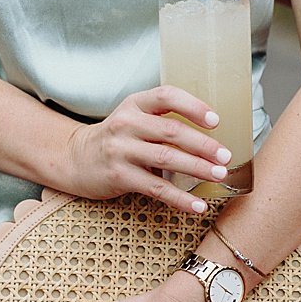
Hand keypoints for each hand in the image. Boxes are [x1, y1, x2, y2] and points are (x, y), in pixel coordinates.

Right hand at [61, 85, 232, 212]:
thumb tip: (213, 134)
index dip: (194, 106)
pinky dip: (180, 198)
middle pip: (172, 131)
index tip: (216, 121)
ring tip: (219, 175)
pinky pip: (156, 187)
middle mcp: (126, 123)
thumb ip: (164, 120)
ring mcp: (120, 149)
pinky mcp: (119, 175)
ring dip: (198, 168)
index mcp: (135, 104)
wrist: (74, 158)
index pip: (167, 96)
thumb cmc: (118, 138)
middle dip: (204, 145)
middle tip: (226, 156)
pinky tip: (198, 205)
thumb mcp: (134, 118)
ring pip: (167, 158)